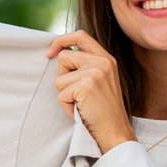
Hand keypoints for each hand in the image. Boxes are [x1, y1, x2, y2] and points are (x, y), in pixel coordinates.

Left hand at [46, 30, 136, 152]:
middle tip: (77, 93)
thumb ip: (86, 65)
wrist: (115, 131)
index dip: (61, 41)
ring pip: (59, 78)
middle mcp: (102, 61)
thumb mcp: (101, 80)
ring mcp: (94, 72)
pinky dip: (66, 106)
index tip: (50, 53)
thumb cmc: (104, 110)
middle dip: (63, 77)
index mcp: (106, 58)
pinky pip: (61, 94)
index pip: (80, 36)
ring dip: (65, 94)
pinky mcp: (85, 86)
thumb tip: (59, 53)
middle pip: (64, 57)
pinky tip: (81, 110)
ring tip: (81, 103)